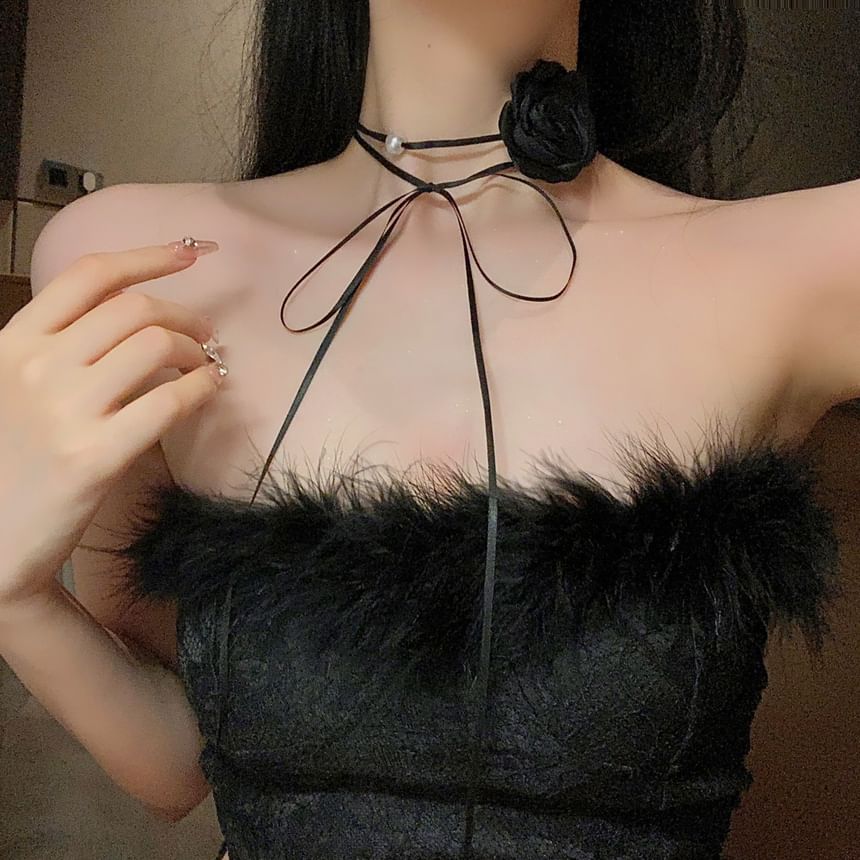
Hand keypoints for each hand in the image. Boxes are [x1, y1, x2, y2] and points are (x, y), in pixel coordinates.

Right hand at [0, 240, 223, 606]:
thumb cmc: (8, 458)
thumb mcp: (10, 385)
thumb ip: (55, 346)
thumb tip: (129, 313)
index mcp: (13, 342)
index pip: (89, 276)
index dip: (148, 257)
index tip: (189, 253)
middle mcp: (36, 366)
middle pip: (134, 309)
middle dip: (184, 315)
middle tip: (206, 336)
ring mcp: (64, 410)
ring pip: (156, 346)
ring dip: (195, 351)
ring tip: (204, 368)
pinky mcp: (94, 456)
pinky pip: (169, 402)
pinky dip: (202, 387)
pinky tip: (209, 390)